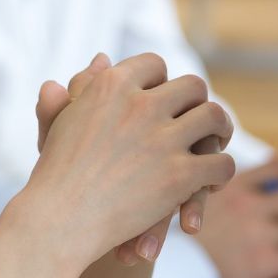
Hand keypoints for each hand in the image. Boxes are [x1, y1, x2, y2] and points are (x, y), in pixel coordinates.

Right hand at [26, 53, 234, 269]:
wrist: (59, 220)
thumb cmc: (56, 173)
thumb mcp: (63, 119)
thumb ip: (82, 85)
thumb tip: (103, 57)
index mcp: (111, 86)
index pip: (154, 65)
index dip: (163, 80)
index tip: (165, 96)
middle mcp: (139, 105)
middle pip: (192, 86)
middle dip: (199, 101)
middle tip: (201, 117)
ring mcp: (162, 139)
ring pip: (214, 118)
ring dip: (221, 130)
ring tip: (218, 141)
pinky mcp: (178, 175)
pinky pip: (219, 162)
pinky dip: (221, 171)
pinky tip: (213, 181)